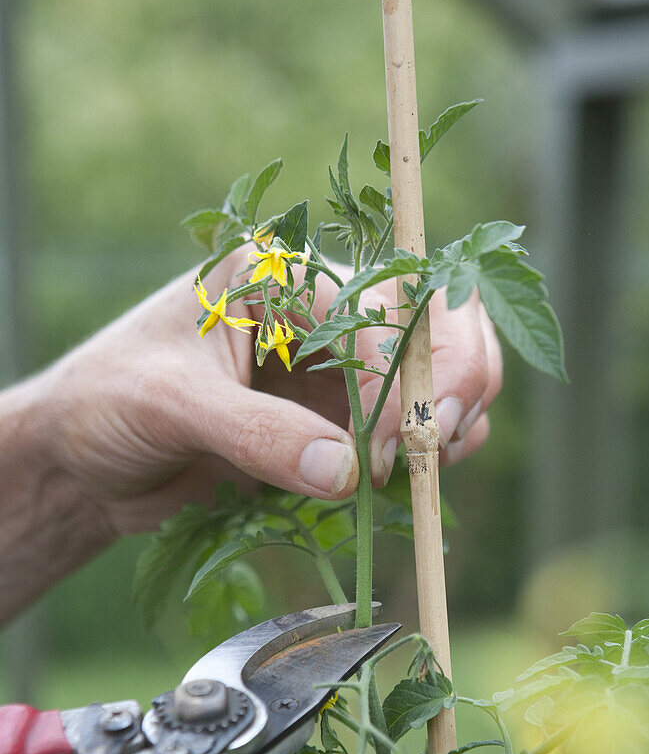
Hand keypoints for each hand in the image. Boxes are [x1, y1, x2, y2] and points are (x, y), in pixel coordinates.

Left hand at [39, 250, 501, 536]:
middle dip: (455, 379)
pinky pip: (412, 426)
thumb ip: (257, 434)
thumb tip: (348, 472)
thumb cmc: (109, 404)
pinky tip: (411, 478)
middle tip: (439, 447)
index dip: (398, 376)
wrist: (88, 460)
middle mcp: (322, 310)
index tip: (385, 451)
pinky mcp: (341, 420)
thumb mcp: (170, 406)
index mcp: (279, 274)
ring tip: (427, 468)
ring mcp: (339, 367)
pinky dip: (431, 451)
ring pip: (440, 370)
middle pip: (435, 319)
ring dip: (455, 416)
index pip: (376, 307)